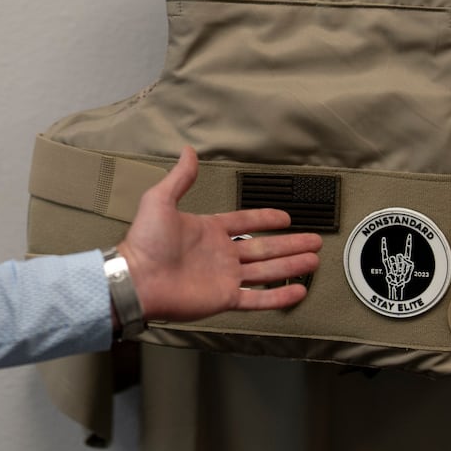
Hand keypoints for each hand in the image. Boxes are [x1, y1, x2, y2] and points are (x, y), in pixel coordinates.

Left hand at [115, 146, 322, 322]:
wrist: (136, 279)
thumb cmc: (143, 242)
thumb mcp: (161, 200)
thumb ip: (180, 177)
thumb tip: (187, 151)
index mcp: (209, 231)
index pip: (246, 222)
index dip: (266, 219)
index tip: (285, 218)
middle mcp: (220, 254)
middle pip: (264, 248)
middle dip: (290, 244)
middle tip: (314, 241)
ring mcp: (224, 277)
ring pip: (267, 271)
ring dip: (291, 266)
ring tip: (313, 262)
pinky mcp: (224, 298)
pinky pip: (257, 298)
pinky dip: (278, 297)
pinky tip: (296, 292)